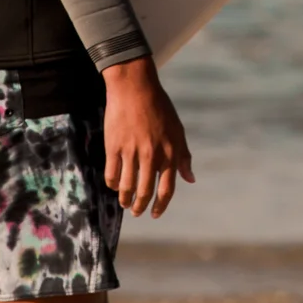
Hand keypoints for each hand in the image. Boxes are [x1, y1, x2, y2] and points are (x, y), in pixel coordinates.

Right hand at [102, 56, 194, 217]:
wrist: (135, 88)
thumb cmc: (159, 108)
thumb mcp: (177, 130)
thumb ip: (183, 156)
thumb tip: (190, 179)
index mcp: (169, 152)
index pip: (166, 189)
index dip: (161, 205)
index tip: (155, 214)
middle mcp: (151, 155)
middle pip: (145, 192)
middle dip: (140, 206)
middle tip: (137, 212)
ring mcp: (131, 152)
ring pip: (127, 187)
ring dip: (125, 199)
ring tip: (125, 203)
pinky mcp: (113, 147)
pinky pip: (112, 174)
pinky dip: (113, 184)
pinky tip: (114, 186)